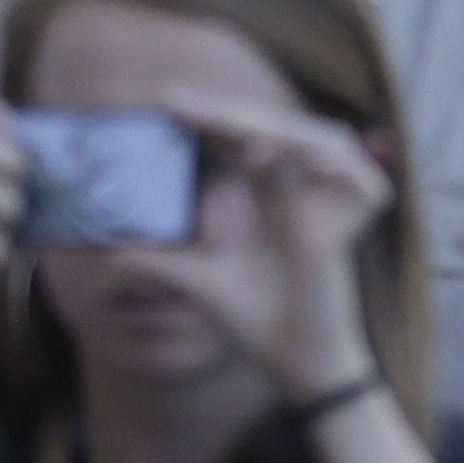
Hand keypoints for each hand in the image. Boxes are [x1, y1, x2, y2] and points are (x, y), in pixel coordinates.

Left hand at [136, 91, 393, 394]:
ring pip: (319, 140)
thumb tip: (106, 256)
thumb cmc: (255, 322)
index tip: (165, 104)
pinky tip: (291, 160)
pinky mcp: (356, 222)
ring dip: (281, 130)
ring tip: (238, 135)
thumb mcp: (195, 283)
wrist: (293, 361)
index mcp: (270, 194)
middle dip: (230, 111)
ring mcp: (334, 202)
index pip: (243, 139)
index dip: (209, 118)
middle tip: (179, 101)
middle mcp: (303, 189)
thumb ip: (157, 264)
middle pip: (277, 128)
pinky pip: (357, 177)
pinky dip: (333, 163)